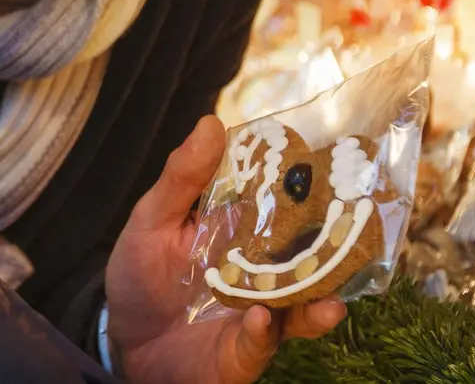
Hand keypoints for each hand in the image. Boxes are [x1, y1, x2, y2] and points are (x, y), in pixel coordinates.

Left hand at [104, 116, 346, 383]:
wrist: (121, 342)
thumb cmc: (140, 276)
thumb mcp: (153, 220)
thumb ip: (182, 178)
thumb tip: (211, 123)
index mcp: (245, 234)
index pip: (287, 208)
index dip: (310, 188)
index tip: (335, 164)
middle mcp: (262, 274)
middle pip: (308, 260)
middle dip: (335, 250)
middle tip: (354, 235)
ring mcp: (258, 314)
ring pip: (300, 309)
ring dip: (315, 304)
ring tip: (328, 299)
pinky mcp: (242, 352)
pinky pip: (260, 344)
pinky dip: (261, 332)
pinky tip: (257, 318)